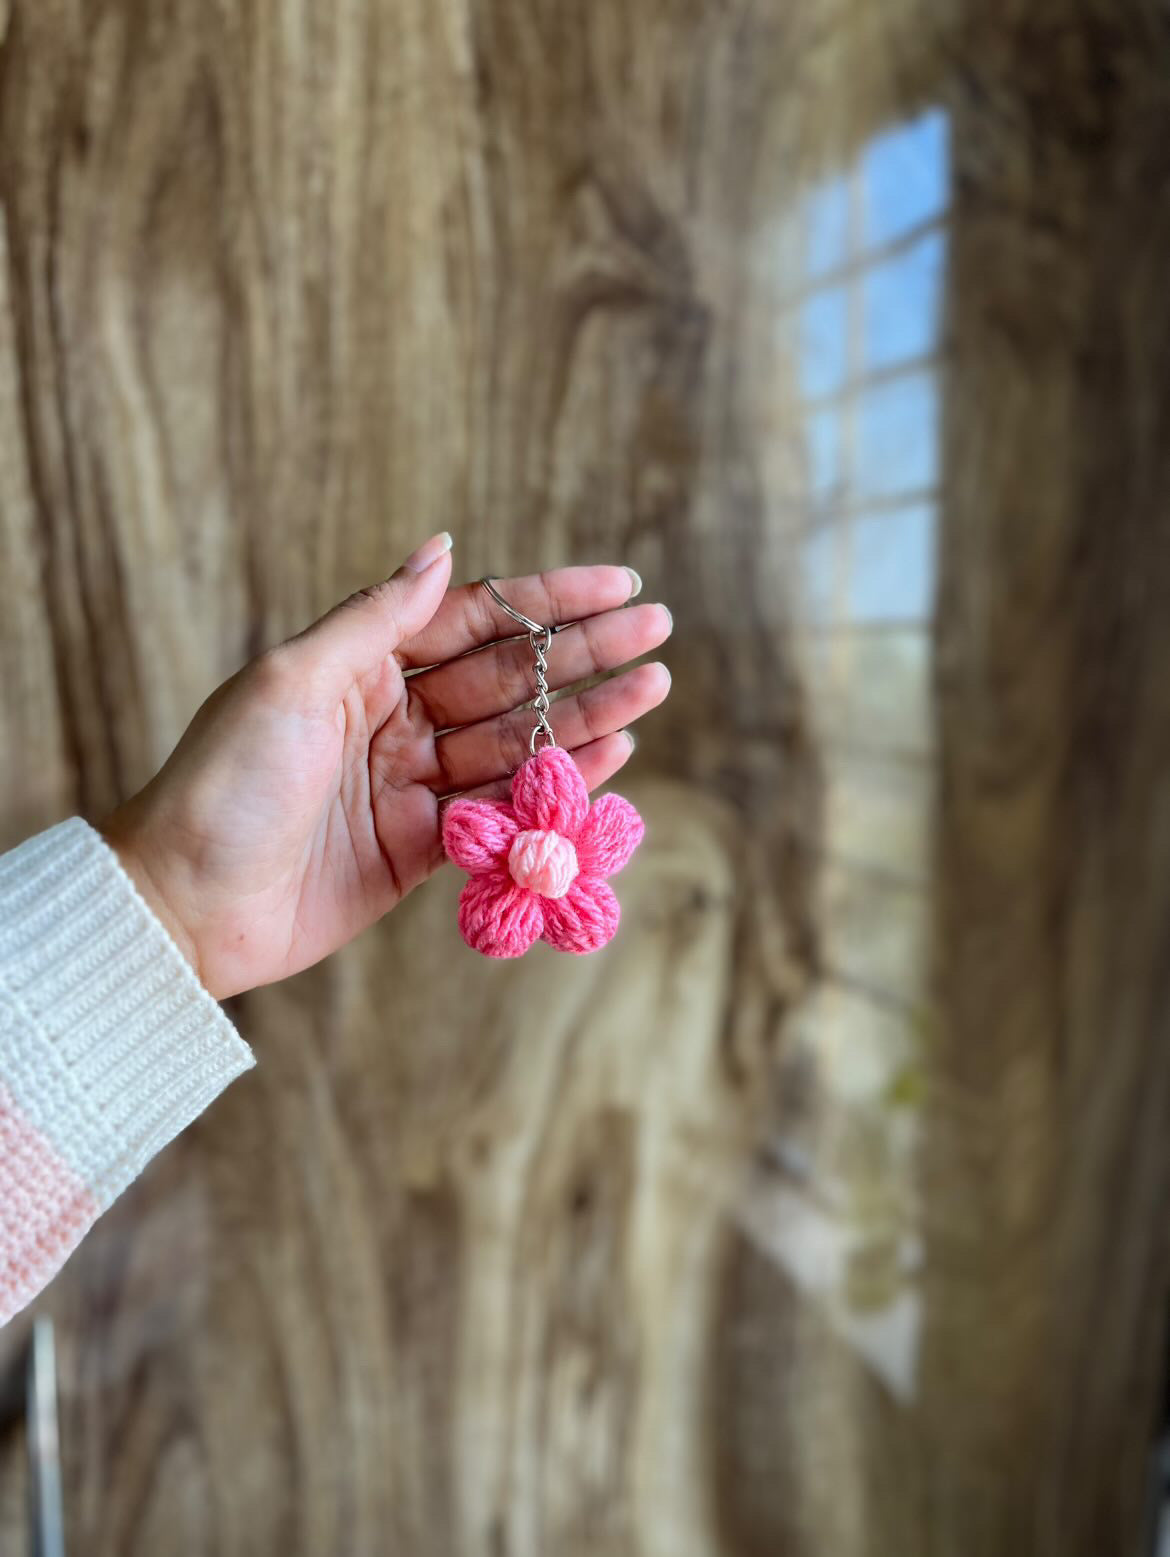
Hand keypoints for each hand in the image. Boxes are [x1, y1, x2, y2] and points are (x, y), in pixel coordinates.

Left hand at [101, 534, 671, 998]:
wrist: (186, 907)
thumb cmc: (224, 783)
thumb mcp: (292, 682)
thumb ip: (375, 619)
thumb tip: (442, 548)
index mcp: (360, 665)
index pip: (473, 618)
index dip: (548, 599)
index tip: (617, 581)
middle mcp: (393, 716)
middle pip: (508, 676)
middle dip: (584, 652)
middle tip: (657, 630)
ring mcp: (412, 784)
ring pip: (517, 741)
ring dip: (586, 715)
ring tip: (654, 686)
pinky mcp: (422, 850)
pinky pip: (503, 808)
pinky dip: (557, 784)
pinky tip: (611, 756)